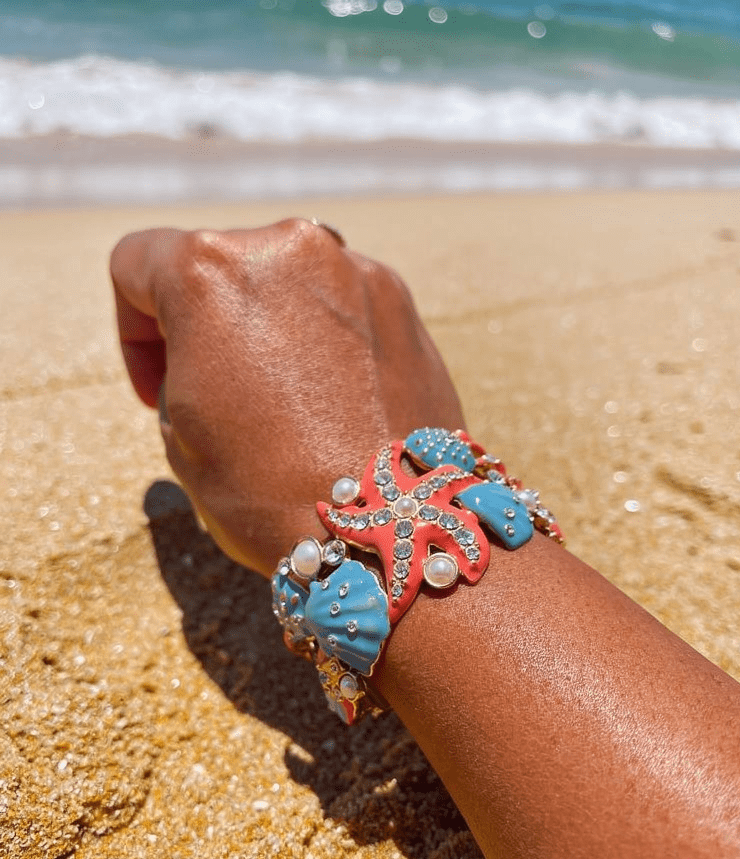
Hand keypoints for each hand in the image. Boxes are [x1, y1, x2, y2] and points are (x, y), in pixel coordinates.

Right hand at [111, 218, 465, 575]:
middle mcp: (287, 247)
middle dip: (209, 326)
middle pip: (221, 269)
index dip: (134, 332)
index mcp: (209, 269)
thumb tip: (217, 352)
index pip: (137, 265)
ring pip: (287, 285)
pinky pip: (342, 306)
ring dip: (272, 328)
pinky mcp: (402, 303)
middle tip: (219, 397)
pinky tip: (333, 403)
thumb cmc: (267, 489)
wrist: (384, 528)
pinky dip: (327, 341)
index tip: (156, 386)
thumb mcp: (178, 429)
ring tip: (284, 404)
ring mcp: (356, 269)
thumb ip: (182, 361)